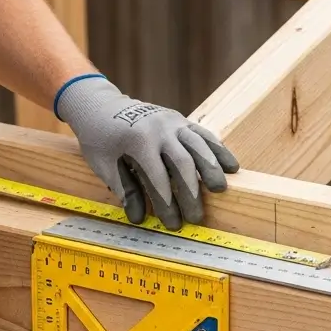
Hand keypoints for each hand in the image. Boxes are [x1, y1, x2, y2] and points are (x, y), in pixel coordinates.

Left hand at [54, 74, 238, 229]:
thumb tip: (140, 217)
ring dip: (212, 169)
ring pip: (198, 145)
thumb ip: (124, 190)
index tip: (173, 224)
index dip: (167, 203)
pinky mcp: (180, 119)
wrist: (99, 105)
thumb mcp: (104, 166)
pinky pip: (203, 135)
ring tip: (221, 190)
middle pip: (183, 163)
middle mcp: (159, 129)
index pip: (158, 178)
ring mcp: (173, 121)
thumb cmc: (99, 139)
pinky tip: (231, 166)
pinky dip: (218, 150)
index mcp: (138, 140)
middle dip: (191, 193)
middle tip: (197, 217)